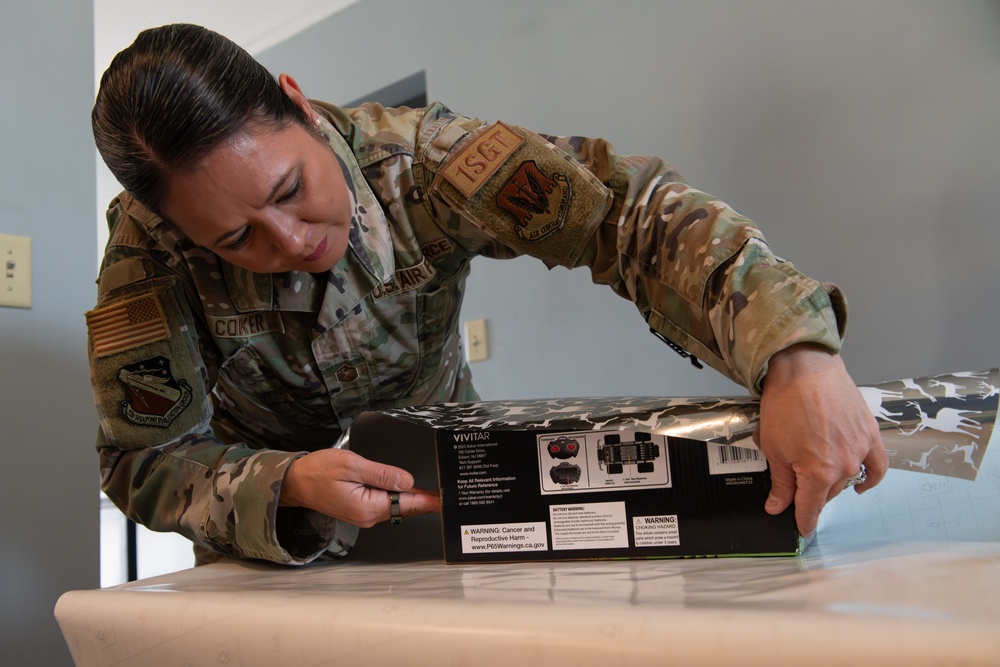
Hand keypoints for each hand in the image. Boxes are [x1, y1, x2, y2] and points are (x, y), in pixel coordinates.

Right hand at [279, 448, 440, 525]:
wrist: (295, 481)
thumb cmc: (318, 471)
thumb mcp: (352, 466)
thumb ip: (381, 474)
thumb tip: (406, 481)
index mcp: (368, 506)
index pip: (407, 504)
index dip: (429, 501)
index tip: (445, 501)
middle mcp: (368, 515)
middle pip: (404, 506)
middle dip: (424, 500)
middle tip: (446, 494)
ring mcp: (364, 515)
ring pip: (395, 505)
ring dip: (412, 498)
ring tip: (432, 492)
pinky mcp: (360, 509)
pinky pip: (384, 503)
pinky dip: (397, 497)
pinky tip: (405, 490)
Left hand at [755, 343, 887, 536]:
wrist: (805, 368)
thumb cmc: (786, 403)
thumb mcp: (773, 447)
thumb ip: (781, 482)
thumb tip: (778, 507)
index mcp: (819, 473)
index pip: (810, 507)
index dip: (803, 521)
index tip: (801, 529)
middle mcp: (845, 466)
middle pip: (827, 494)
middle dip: (811, 496)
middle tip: (796, 491)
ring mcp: (861, 450)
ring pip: (847, 480)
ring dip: (833, 483)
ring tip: (817, 477)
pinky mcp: (870, 434)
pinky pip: (877, 465)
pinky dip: (871, 478)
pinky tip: (862, 485)